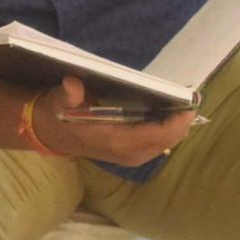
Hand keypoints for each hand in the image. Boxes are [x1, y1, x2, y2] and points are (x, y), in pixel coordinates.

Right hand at [30, 75, 196, 167]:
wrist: (51, 134)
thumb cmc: (58, 114)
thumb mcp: (58, 100)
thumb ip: (67, 94)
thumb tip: (72, 84)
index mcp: (113, 140)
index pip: (155, 135)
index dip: (175, 122)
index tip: (187, 104)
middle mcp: (126, 153)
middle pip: (166, 140)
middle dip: (181, 123)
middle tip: (189, 100)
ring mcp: (130, 156)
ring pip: (164, 144)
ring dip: (176, 128)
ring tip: (181, 106)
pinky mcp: (131, 155)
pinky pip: (158, 145)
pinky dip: (167, 132)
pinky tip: (169, 116)